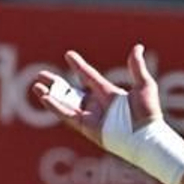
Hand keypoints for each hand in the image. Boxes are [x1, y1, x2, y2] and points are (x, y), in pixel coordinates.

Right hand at [35, 42, 159, 143]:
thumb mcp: (144, 85)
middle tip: (41, 75)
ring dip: (50, 95)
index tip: (69, 55)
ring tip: (36, 86)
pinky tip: (44, 97)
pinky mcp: (87, 127)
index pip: (89, 76)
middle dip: (56, 84)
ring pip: (65, 103)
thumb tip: (138, 47)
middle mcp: (97, 105)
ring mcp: (91, 116)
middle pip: (71, 91)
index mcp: (109, 94)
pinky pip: (67, 115)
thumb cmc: (148, 113)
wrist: (146, 136)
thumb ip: (136, 67)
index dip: (79, 66)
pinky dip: (55, 106)